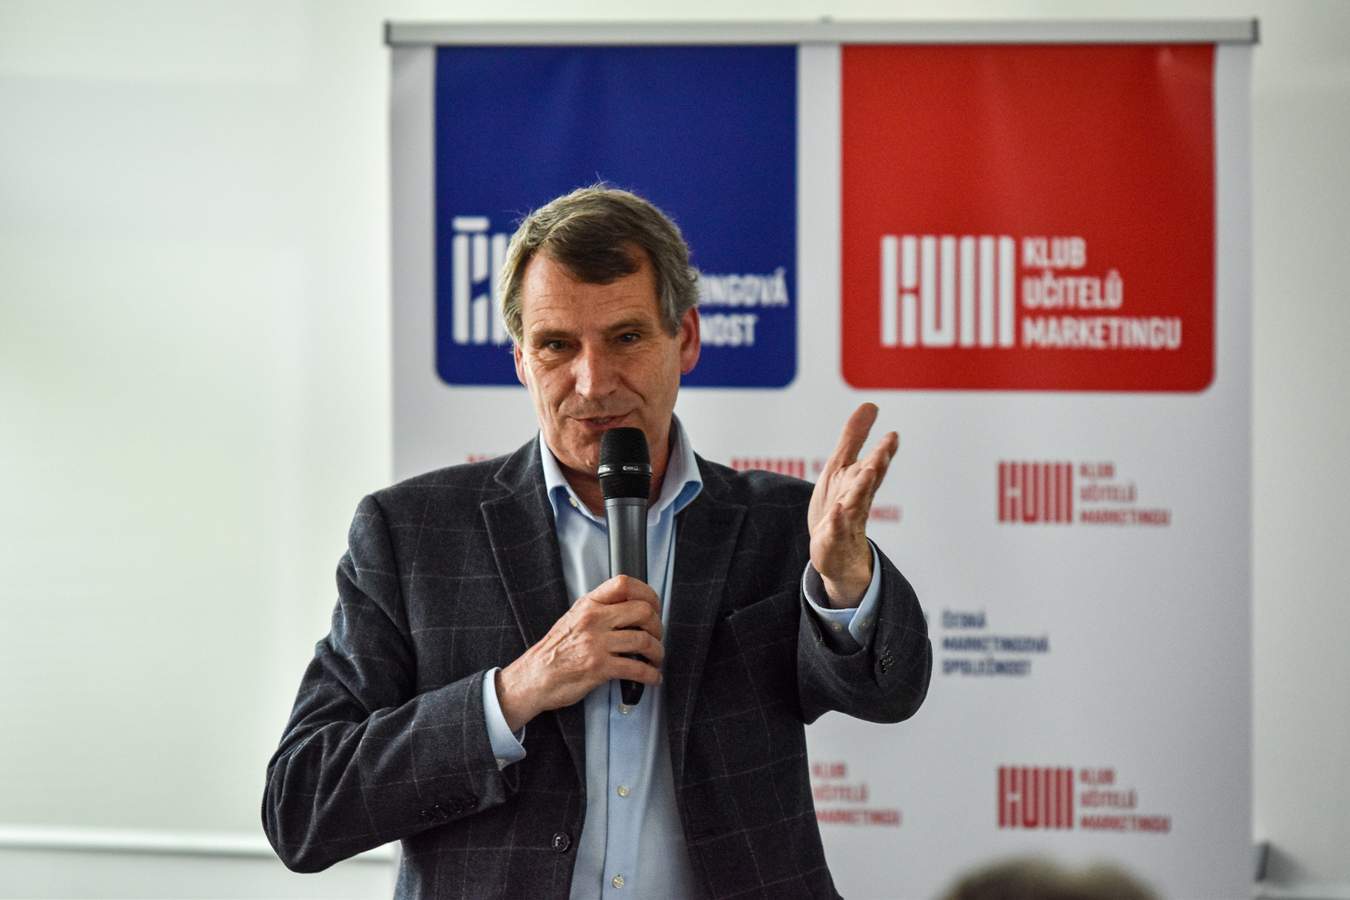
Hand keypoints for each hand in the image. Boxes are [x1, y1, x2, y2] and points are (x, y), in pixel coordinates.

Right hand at [495, 575, 662, 731]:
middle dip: (658, 626)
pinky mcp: (599, 667)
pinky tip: (651, 677)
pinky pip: (636, 669)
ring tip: (656, 659)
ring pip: (643, 641)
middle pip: (643, 611)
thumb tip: (629, 610)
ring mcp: (596, 643)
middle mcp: (593, 620)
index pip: (624, 584)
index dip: (647, 594)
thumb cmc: (554, 651)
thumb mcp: (573, 618)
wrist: (534, 677)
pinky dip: (650, 675)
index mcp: (588, 605)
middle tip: (657, 636)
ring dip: (657, 653)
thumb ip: (599, 610)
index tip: (654, 606)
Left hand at [808, 403, 897, 607]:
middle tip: (883, 453)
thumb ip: (854, 437)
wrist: (835, 551)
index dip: (882, 450)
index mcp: (859, 481)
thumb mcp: (842, 466)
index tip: (892, 435)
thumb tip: (871, 405)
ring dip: (862, 488)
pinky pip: (836, 530)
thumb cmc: (839, 504)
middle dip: (876, 466)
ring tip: (868, 473)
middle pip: (868, 480)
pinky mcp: (832, 538)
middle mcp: (856, 499)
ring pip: (856, 503)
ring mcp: (847, 520)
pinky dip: (838, 522)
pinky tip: (838, 512)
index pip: (873, 463)